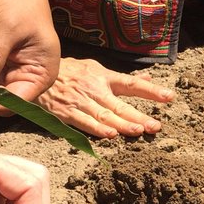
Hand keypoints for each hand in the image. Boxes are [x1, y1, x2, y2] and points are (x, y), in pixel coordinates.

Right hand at [36, 57, 174, 137]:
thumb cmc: (70, 72)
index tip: (169, 96)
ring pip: (104, 116)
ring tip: (138, 131)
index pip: (132, 84)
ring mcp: (80, 102)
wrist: (34, 73)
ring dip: (122, 125)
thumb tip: (148, 77)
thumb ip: (121, 78)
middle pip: (119, 105)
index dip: (151, 90)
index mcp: (104, 77)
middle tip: (155, 126)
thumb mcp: (95, 69)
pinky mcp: (65, 113)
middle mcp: (94, 89)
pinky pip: (83, 123)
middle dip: (138, 116)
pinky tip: (110, 135)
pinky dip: (97, 130)